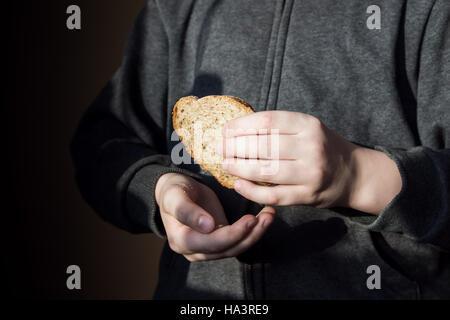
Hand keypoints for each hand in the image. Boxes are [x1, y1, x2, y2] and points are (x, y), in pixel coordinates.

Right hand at [155, 173, 275, 260]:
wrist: (174, 191)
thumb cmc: (173, 191)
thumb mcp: (175, 196)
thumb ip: (187, 211)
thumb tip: (207, 226)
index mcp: (181, 241)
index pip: (211, 243)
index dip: (232, 234)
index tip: (250, 219)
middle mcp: (194, 251)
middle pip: (227, 249)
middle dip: (250, 234)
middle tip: (267, 216)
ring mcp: (208, 249)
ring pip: (236, 248)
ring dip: (256, 233)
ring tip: (270, 215)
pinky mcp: (219, 242)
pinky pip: (238, 241)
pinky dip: (253, 231)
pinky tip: (264, 218)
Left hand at [219, 111, 401, 213]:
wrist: (354, 174)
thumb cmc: (323, 147)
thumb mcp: (308, 128)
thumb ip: (280, 127)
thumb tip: (238, 128)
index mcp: (309, 125)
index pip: (267, 121)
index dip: (241, 125)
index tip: (225, 130)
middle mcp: (311, 147)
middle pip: (263, 145)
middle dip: (235, 146)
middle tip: (219, 148)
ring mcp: (311, 173)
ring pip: (266, 170)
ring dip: (239, 167)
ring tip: (225, 164)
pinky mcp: (308, 196)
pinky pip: (273, 195)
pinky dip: (252, 191)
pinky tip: (238, 185)